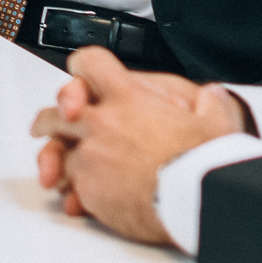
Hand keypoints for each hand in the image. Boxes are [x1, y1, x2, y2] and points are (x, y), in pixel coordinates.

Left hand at [28, 48, 250, 244]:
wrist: (196, 197)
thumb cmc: (204, 160)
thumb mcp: (217, 122)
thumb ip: (211, 104)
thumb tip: (215, 95)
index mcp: (128, 97)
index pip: (90, 64)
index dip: (83, 68)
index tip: (80, 76)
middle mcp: (102, 122)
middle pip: (58, 112)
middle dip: (49, 118)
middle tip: (44, 126)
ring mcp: (91, 156)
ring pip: (59, 151)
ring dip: (56, 158)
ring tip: (53, 167)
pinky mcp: (89, 188)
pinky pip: (70, 186)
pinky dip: (73, 190)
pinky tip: (78, 198)